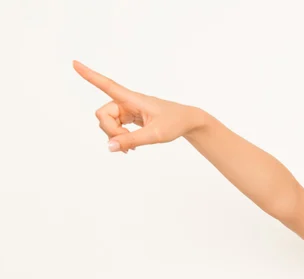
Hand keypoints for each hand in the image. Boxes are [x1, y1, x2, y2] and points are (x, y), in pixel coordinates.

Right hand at [73, 60, 207, 152]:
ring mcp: (128, 110)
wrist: (187, 121)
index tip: (74, 63)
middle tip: (127, 144)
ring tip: (130, 148)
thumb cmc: (174, 123)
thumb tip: (109, 146)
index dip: (90, 75)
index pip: (108, 85)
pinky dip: (119, 138)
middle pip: (102, 114)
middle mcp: (127, 102)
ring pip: (107, 122)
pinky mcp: (130, 117)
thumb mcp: (155, 135)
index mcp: (133, 99)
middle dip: (109, 131)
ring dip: (115, 136)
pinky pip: (115, 127)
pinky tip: (129, 147)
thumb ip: (132, 140)